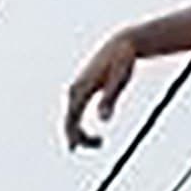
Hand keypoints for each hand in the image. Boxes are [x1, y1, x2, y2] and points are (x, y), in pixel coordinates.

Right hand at [64, 30, 139, 149]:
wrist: (121, 43)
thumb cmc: (122, 60)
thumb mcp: (119, 80)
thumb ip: (110, 99)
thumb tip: (103, 119)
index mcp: (81, 90)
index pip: (71, 121)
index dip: (76, 138)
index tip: (86, 148)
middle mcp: (74, 91)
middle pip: (68, 123)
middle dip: (80, 138)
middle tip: (100, 144)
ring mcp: (75, 90)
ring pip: (71, 120)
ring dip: (81, 134)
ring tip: (99, 142)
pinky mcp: (81, 90)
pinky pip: (75, 114)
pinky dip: (80, 126)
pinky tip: (91, 133)